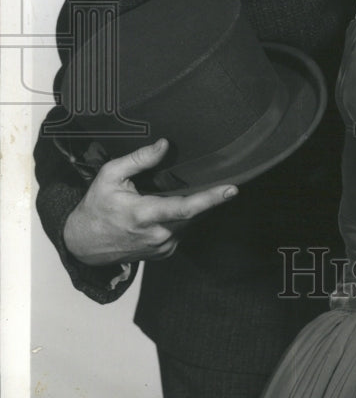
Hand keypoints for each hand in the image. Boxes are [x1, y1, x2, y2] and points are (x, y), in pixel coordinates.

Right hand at [62, 139, 237, 265]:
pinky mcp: (164, 253)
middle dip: (200, 197)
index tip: (231, 189)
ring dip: (186, 208)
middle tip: (200, 182)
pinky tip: (162, 212)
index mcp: (144, 215)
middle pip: (193, 213)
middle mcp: (157, 234)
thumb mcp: (110, 175)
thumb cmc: (96, 207)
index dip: (210, 199)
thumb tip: (164, 144)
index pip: (185, 208)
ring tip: (164, 198)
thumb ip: (139, 159)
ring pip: (188, 222)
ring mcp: (162, 247)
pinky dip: (179, 219)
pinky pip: (181, 231)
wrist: (83, 244)